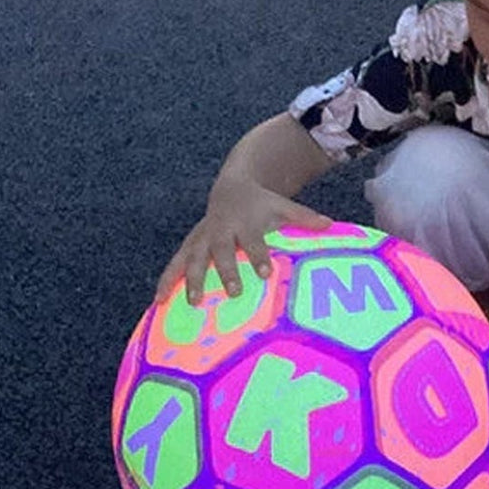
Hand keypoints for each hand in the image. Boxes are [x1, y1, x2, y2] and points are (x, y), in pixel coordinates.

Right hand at [154, 180, 330, 305]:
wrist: (232, 187)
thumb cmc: (261, 204)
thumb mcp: (283, 206)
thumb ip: (304, 217)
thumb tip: (330, 225)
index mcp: (245, 222)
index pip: (253, 240)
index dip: (259, 256)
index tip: (266, 273)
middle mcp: (221, 230)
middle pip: (221, 251)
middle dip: (226, 271)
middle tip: (235, 292)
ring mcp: (202, 238)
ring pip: (193, 258)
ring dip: (191, 280)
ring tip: (194, 301)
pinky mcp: (189, 245)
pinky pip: (174, 263)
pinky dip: (166, 281)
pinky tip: (158, 300)